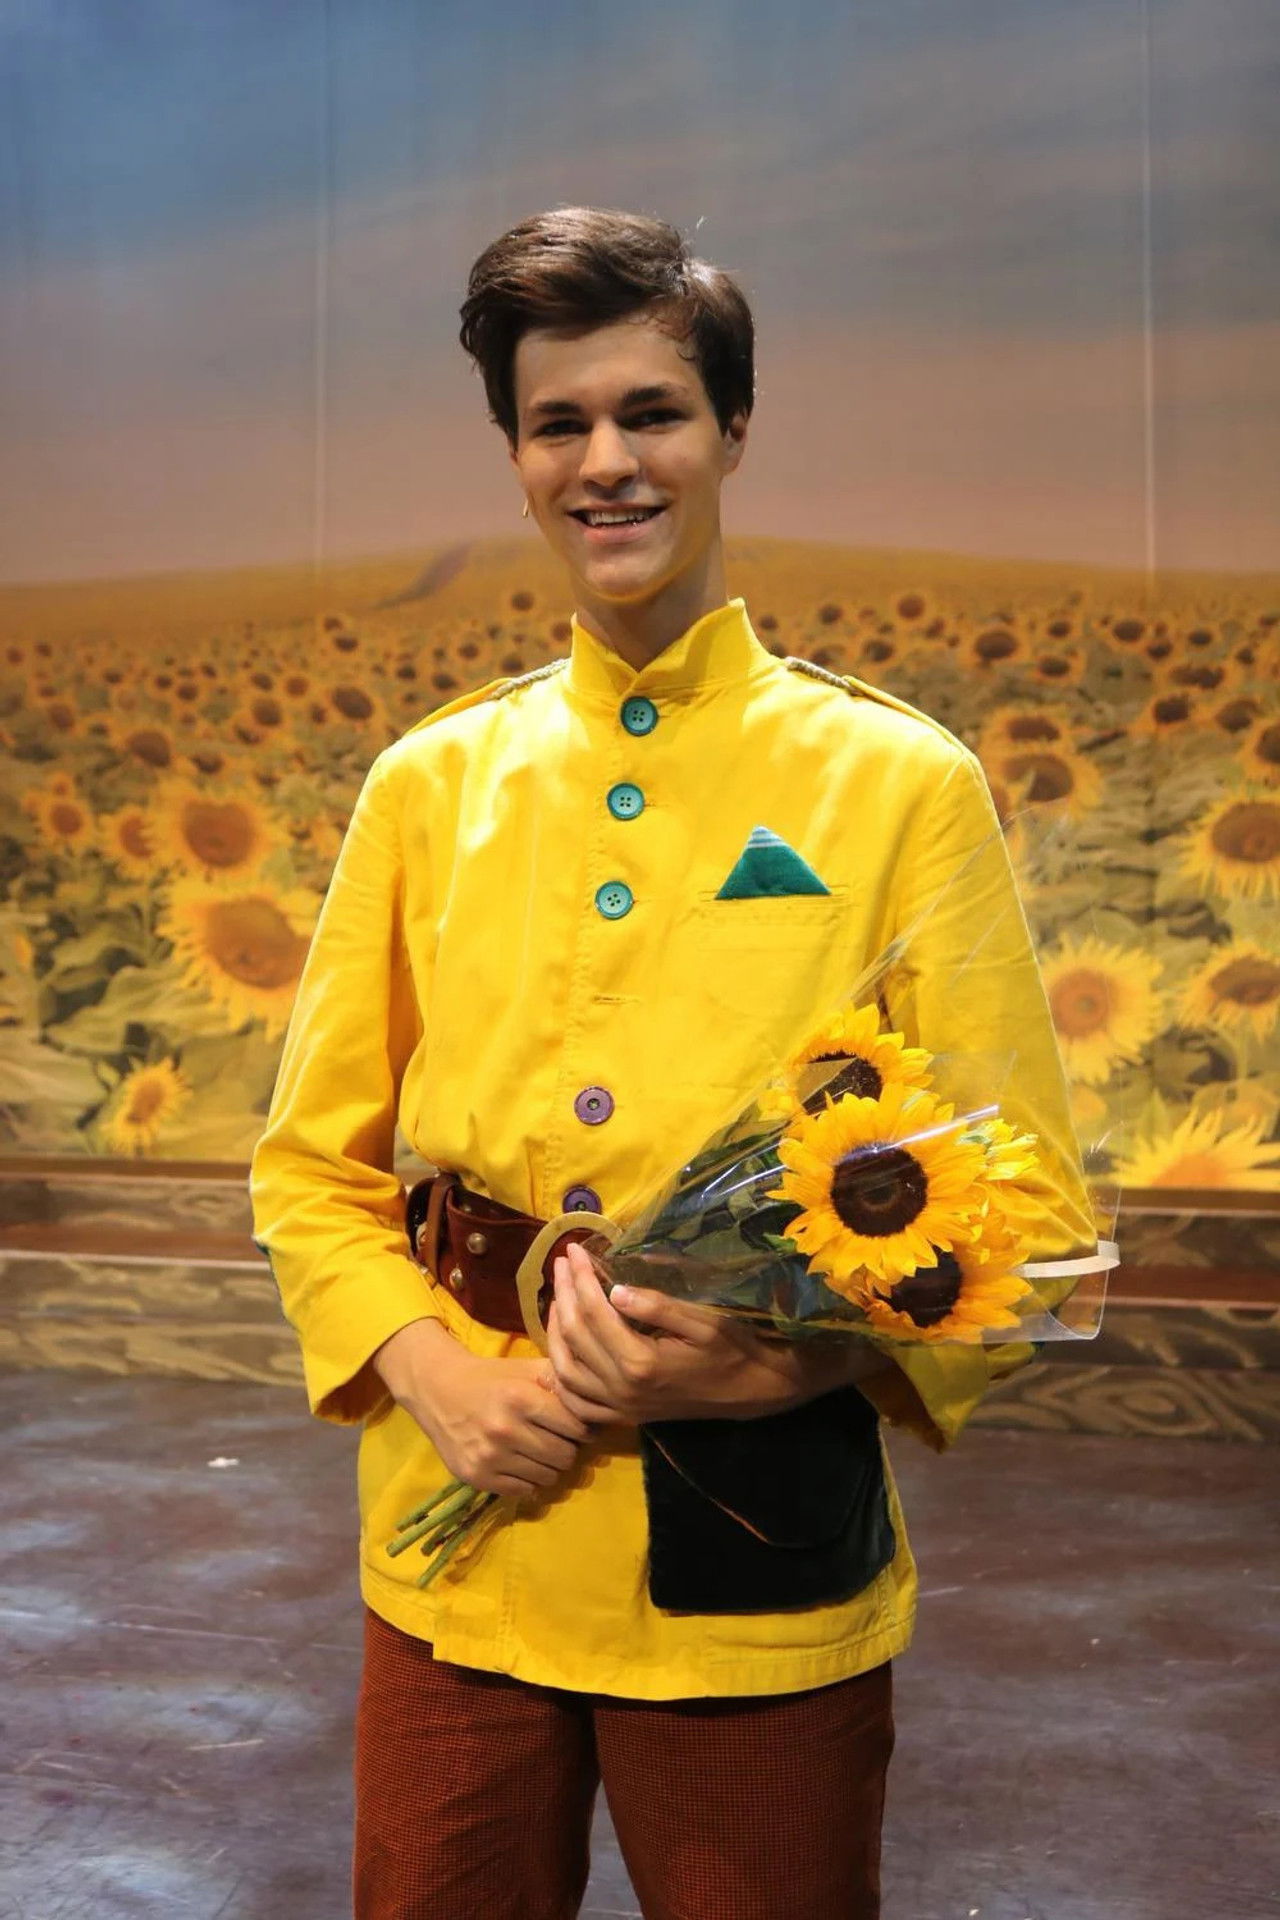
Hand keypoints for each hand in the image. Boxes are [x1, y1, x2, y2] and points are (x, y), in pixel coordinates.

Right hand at [371, 1317, 593, 1498]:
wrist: (439, 1391)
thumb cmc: (492, 1379)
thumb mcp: (526, 1369)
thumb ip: (561, 1380)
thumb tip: (600, 1400)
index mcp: (521, 1398)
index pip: (576, 1428)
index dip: (581, 1428)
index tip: (575, 1425)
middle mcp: (505, 1429)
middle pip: (565, 1456)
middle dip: (567, 1448)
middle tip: (556, 1439)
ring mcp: (490, 1457)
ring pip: (548, 1476)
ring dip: (549, 1466)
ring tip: (537, 1449)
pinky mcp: (477, 1477)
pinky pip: (524, 1490)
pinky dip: (528, 1479)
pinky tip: (519, 1461)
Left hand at [546, 1241, 827, 1425]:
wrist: (753, 1391)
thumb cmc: (733, 1349)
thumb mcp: (704, 1321)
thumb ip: (659, 1306)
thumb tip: (615, 1290)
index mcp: (640, 1362)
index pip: (594, 1312)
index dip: (580, 1278)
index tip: (573, 1249)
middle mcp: (622, 1389)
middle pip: (574, 1337)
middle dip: (564, 1294)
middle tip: (561, 1263)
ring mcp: (620, 1408)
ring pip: (566, 1371)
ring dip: (554, 1332)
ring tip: (558, 1298)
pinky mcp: (624, 1417)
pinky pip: (577, 1404)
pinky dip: (561, 1379)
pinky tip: (561, 1351)